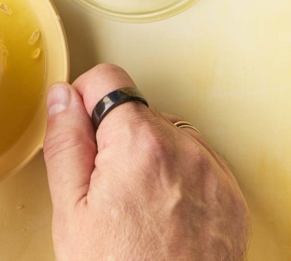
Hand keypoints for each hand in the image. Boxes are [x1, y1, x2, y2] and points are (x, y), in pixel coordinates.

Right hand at [44, 64, 249, 260]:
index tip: (80, 128)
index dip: (84, 102)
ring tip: (134, 204)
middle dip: (113, 137)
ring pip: (165, 135)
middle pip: (136, 111)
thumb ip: (65, 142)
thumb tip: (62, 98)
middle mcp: (183, 147)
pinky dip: (174, 175)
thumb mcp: (71, 210)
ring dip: (146, 156)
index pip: (107, 79)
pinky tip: (160, 211)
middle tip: (104, 186)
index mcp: (138, 144)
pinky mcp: (229, 192)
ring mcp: (211, 170)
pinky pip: (193, 161)